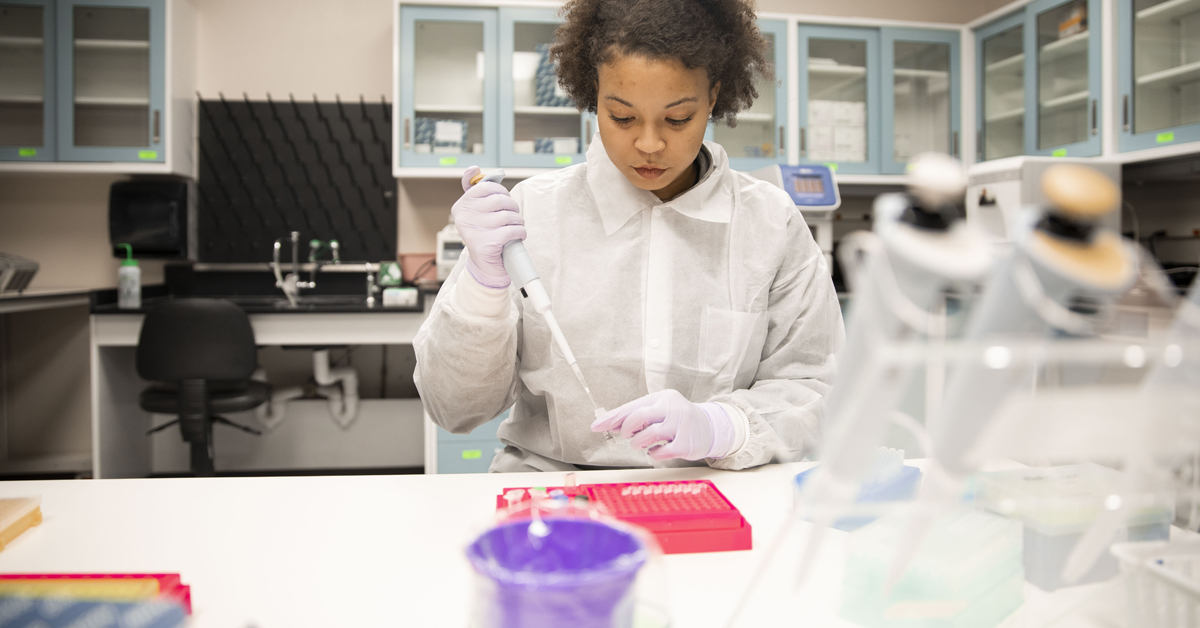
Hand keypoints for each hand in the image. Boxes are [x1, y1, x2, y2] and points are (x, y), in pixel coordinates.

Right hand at [453, 166, 525, 288]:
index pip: (486, 187)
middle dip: (512, 207)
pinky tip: (518, 236)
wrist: (485, 266)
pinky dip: (520, 232)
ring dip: (518, 221)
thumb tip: (474, 168)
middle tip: (514, 215)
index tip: (505, 200)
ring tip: (517, 226)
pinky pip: (511, 230)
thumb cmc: (486, 235)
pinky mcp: (484, 245)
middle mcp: (463, 218)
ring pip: (507, 216)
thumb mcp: (478, 212)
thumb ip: (477, 191)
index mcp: (460, 206)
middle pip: (499, 200)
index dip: (502, 191)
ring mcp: (473, 232)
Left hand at [591, 389, 737, 460]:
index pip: (632, 406)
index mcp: (662, 397)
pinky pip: (660, 452)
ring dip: (638, 443)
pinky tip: (656, 450)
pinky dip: (653, 454)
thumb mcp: (660, 411)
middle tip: (628, 436)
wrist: (711, 427)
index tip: (596, 426)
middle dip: (626, 430)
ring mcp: (681, 425)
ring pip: (647, 436)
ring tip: (642, 444)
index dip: (612, 418)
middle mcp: (672, 408)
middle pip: (638, 417)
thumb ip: (637, 416)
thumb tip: (609, 424)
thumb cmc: (678, 419)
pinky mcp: (686, 444)